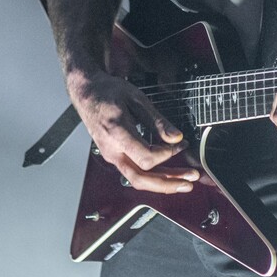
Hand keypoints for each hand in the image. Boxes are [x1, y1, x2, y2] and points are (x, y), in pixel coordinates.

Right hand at [67, 69, 198, 193]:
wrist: (87, 93)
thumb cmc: (108, 92)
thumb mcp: (137, 99)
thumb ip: (157, 120)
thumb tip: (176, 137)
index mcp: (117, 134)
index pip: (145, 158)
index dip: (167, 154)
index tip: (181, 145)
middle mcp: (112, 151)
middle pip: (140, 179)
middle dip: (167, 184)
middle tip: (190, 182)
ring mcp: (111, 156)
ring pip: (137, 179)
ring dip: (162, 183)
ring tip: (184, 181)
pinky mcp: (115, 155)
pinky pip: (134, 171)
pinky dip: (153, 175)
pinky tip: (169, 172)